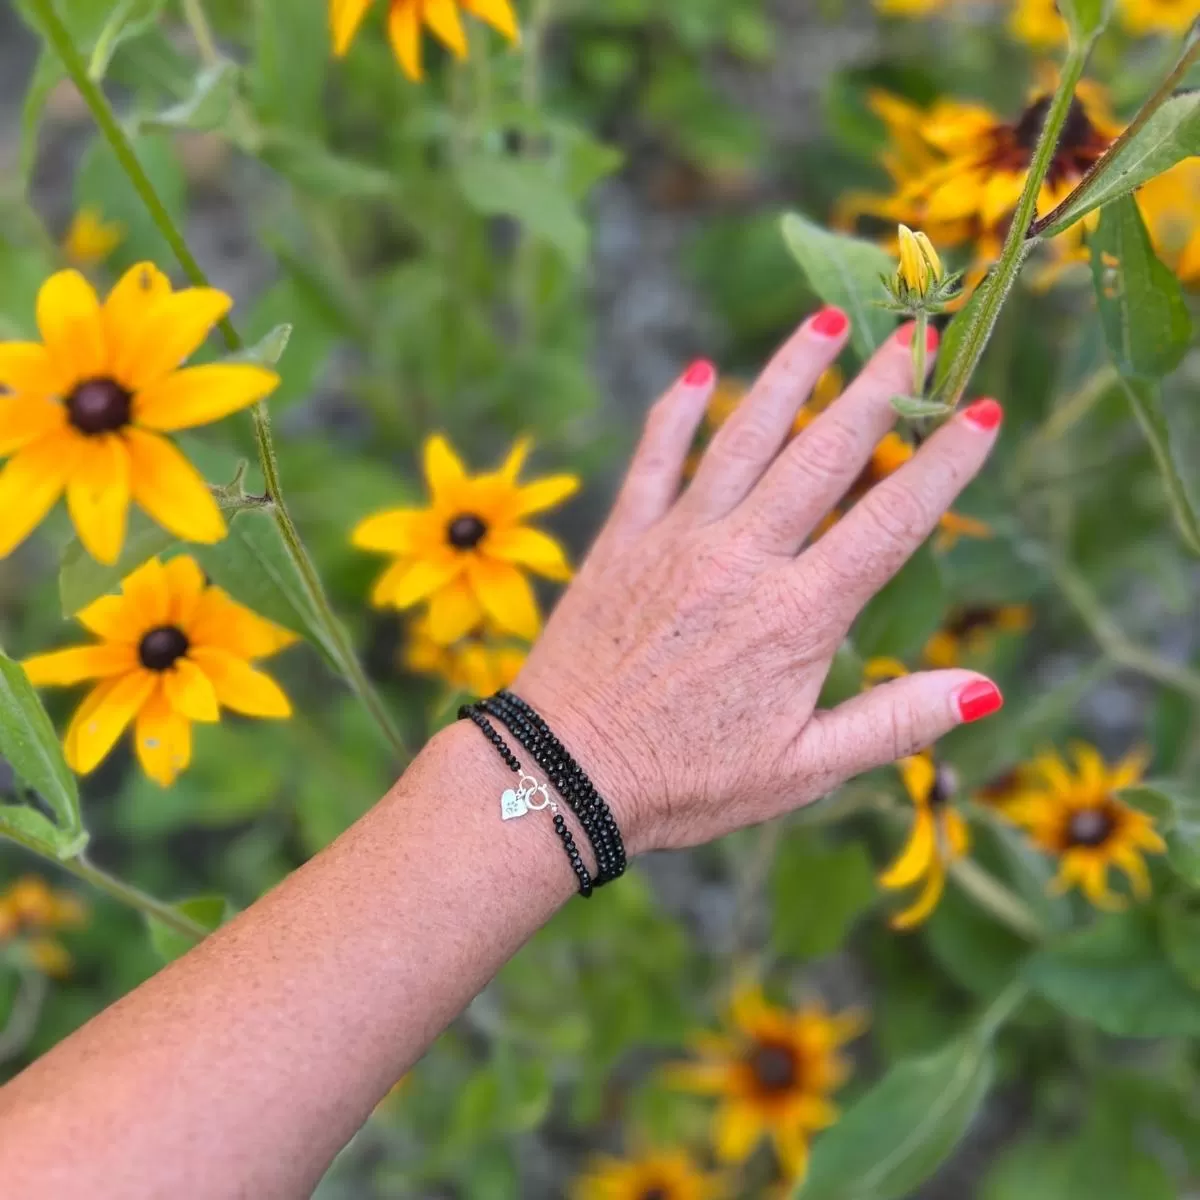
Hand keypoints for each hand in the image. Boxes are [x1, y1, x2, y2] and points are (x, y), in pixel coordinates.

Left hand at [516, 310, 1003, 854]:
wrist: (562, 776)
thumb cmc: (686, 782)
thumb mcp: (803, 770)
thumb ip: (894, 723)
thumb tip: (985, 691)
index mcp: (797, 615)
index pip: (890, 522)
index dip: (944, 465)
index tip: (984, 411)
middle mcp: (740, 559)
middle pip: (822, 455)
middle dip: (875, 391)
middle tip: (913, 338)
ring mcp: (675, 540)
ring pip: (743, 437)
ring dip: (788, 374)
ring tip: (825, 321)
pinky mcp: (621, 541)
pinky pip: (652, 459)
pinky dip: (675, 413)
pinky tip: (698, 374)